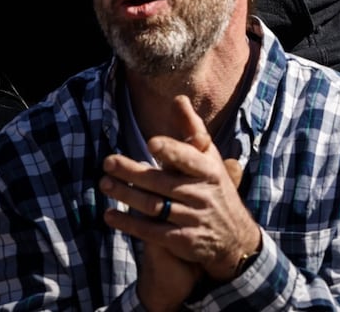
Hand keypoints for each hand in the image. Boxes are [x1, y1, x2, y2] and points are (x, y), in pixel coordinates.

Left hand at [101, 96, 262, 289]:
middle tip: (109, 162)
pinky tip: (109, 215)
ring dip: (126, 195)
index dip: (172, 151)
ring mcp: (192, 218)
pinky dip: (128, 223)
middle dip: (134, 171)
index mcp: (210, 171)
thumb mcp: (210, 159)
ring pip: (153, 206)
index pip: (190, 159)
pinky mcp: (182, 240)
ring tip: (105, 184)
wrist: (234, 238)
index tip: (151, 143)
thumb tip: (178, 99)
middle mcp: (202, 194)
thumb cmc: (215, 189)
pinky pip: (150, 232)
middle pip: (163, 182)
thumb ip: (192, 131)